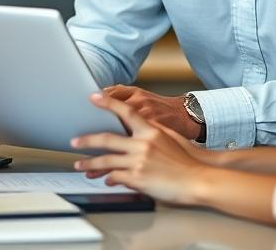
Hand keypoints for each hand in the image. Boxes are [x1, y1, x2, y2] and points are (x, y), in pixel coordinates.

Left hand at [71, 93, 207, 204]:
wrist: (200, 178)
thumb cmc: (189, 159)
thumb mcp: (170, 137)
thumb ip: (152, 131)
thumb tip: (138, 127)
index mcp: (150, 130)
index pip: (125, 112)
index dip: (108, 103)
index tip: (93, 97)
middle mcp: (142, 144)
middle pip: (107, 138)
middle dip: (88, 140)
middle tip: (75, 141)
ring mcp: (139, 161)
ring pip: (106, 160)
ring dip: (90, 163)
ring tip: (80, 166)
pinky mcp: (139, 179)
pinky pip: (116, 177)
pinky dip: (108, 178)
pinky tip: (104, 179)